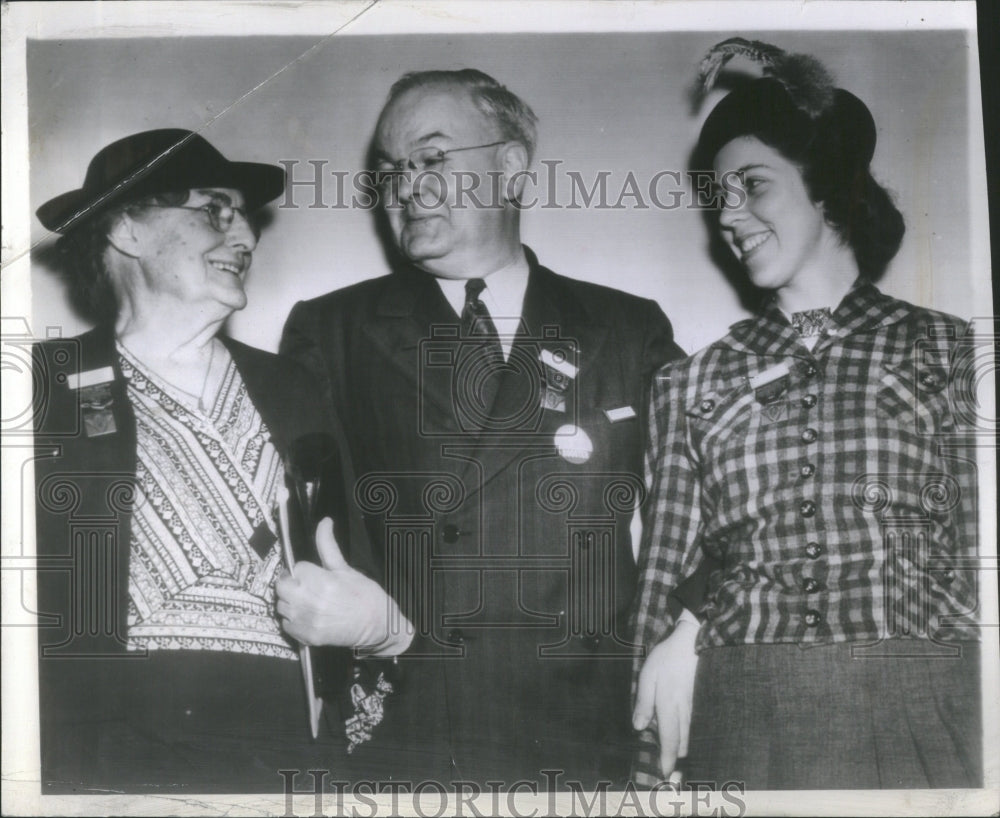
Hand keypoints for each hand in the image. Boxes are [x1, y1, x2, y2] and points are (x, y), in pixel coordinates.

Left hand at [275, 518, 413, 654]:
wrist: (376, 626)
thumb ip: (328, 546)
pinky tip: (308, 616)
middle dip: (293, 583)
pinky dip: (293, 619)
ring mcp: (306, 620)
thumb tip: (324, 521)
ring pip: (281, 604)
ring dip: (291, 600)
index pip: (297, 567)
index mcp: (321, 581)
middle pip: (282, 585)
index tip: (317, 575)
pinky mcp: (305, 636)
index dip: (307, 570)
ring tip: (308, 601)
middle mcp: (309, 601)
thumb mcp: (346, 568)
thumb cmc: (364, 595)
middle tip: (307, 586)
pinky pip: (286, 624)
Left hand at [632, 615, 698, 778]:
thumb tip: (639, 727)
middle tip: (670, 774)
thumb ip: (643, 702)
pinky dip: (692, 736)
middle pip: (683, 742)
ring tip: (677, 761)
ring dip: (684, 749)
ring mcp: (696, 706)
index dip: (666, 758)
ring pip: (692, 735)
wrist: (694, 641)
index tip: (663, 773)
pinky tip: (688, 739)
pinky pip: (697, 725)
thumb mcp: (647, 675)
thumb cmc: (667, 658)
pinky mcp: (701, 700)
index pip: (669, 739)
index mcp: (669, 705)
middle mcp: (685, 710)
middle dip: (676, 759)